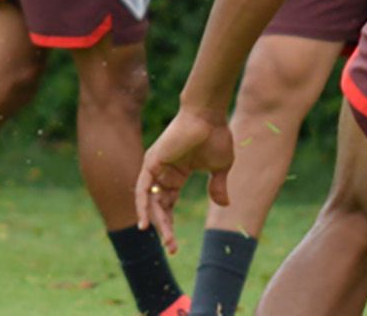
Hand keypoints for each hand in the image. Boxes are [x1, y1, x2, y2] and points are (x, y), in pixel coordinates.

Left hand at [134, 109, 235, 253]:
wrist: (209, 116)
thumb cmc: (215, 136)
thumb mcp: (219, 167)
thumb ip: (217, 185)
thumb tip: (224, 205)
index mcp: (176, 173)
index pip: (168, 203)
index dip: (170, 223)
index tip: (175, 245)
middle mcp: (162, 172)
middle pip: (158, 206)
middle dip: (164, 228)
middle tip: (171, 249)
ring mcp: (155, 166)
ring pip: (150, 201)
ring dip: (156, 222)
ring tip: (165, 241)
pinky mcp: (152, 162)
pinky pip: (141, 188)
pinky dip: (142, 205)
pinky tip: (145, 223)